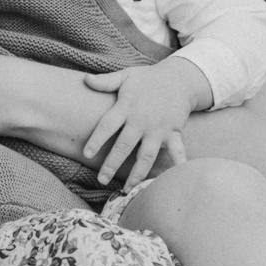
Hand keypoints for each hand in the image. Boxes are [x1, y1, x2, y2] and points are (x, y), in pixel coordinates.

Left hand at [80, 58, 210, 191]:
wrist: (180, 78)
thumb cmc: (148, 79)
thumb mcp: (126, 76)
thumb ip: (106, 82)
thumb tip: (85, 80)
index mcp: (126, 107)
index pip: (107, 125)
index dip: (97, 139)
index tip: (86, 154)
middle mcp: (141, 121)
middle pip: (124, 146)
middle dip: (112, 164)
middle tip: (102, 180)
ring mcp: (158, 129)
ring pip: (146, 155)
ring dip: (137, 174)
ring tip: (128, 189)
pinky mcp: (174, 133)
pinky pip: (177, 152)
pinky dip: (178, 166)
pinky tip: (173, 182)